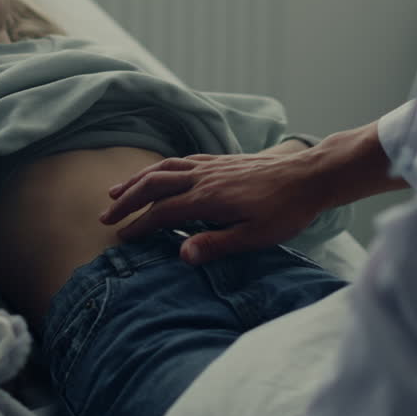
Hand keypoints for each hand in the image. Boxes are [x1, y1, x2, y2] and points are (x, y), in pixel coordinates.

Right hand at [99, 150, 326, 264]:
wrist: (310, 175)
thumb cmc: (286, 210)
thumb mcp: (255, 236)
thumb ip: (217, 244)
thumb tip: (181, 255)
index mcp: (207, 199)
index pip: (162, 213)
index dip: (139, 226)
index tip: (121, 238)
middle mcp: (203, 178)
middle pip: (153, 186)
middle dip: (127, 201)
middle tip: (106, 217)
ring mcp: (211, 166)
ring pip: (164, 169)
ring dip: (137, 181)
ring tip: (117, 192)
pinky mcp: (220, 161)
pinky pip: (181, 160)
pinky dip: (160, 168)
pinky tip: (158, 174)